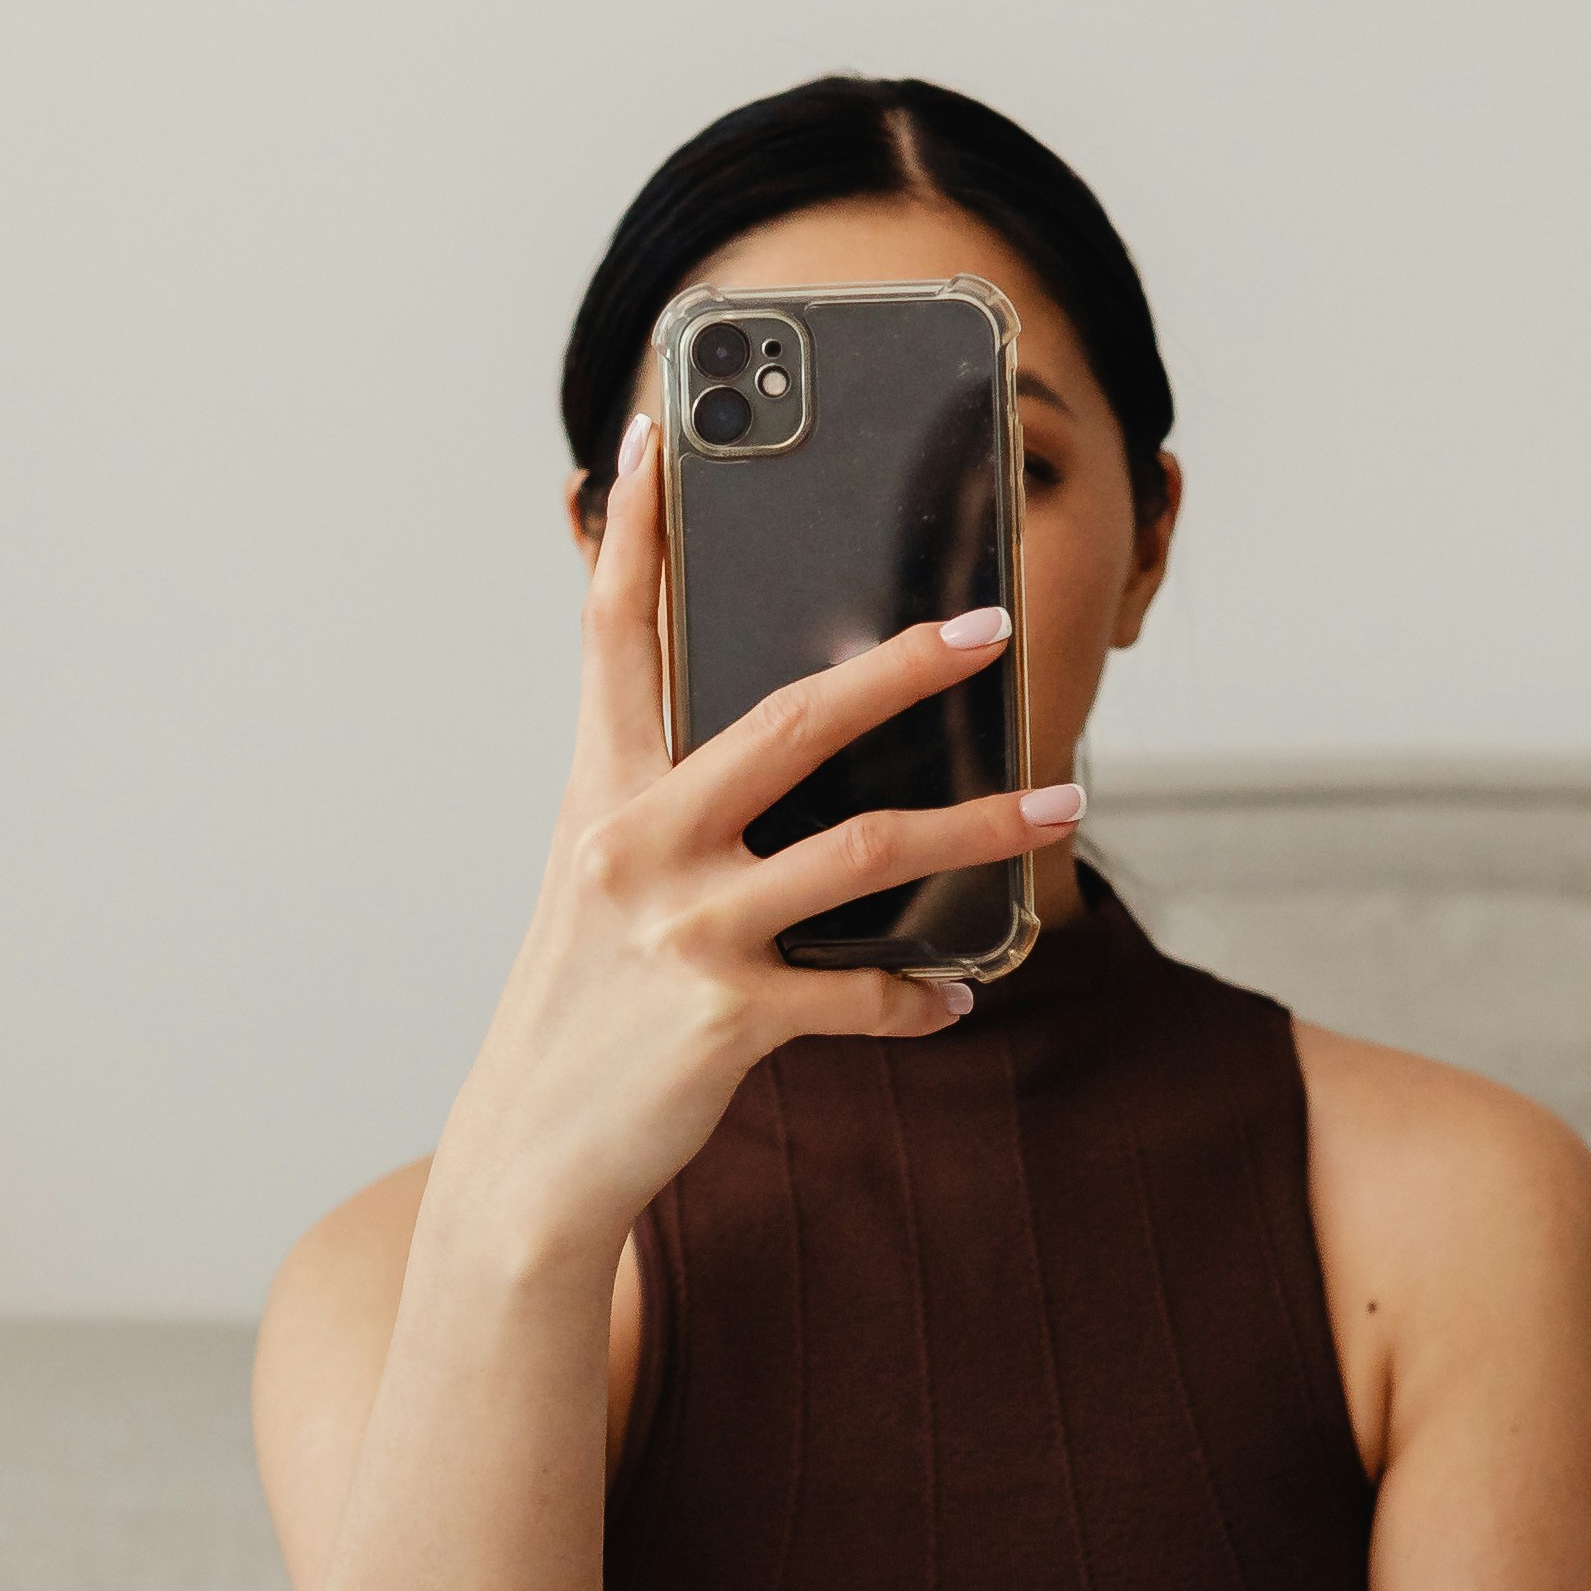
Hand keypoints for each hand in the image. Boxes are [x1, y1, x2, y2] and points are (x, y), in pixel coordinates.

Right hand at [436, 424, 1080, 1273]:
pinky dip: (923, 997)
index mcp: (601, 792)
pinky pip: (862, 996)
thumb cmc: (584, 1008)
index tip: (653, 433)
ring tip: (1059, 808)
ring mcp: (683, 927)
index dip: (629, 529)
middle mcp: (637, 842)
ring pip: (864, 848)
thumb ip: (670, 805)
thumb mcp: (606, 884)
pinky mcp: (726, 1015)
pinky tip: (958, 995)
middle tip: (994, 628)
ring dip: (978, 826)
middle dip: (904, 665)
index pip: (613, 632)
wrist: (531, 1157)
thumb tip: (784, 748)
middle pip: (789, 718)